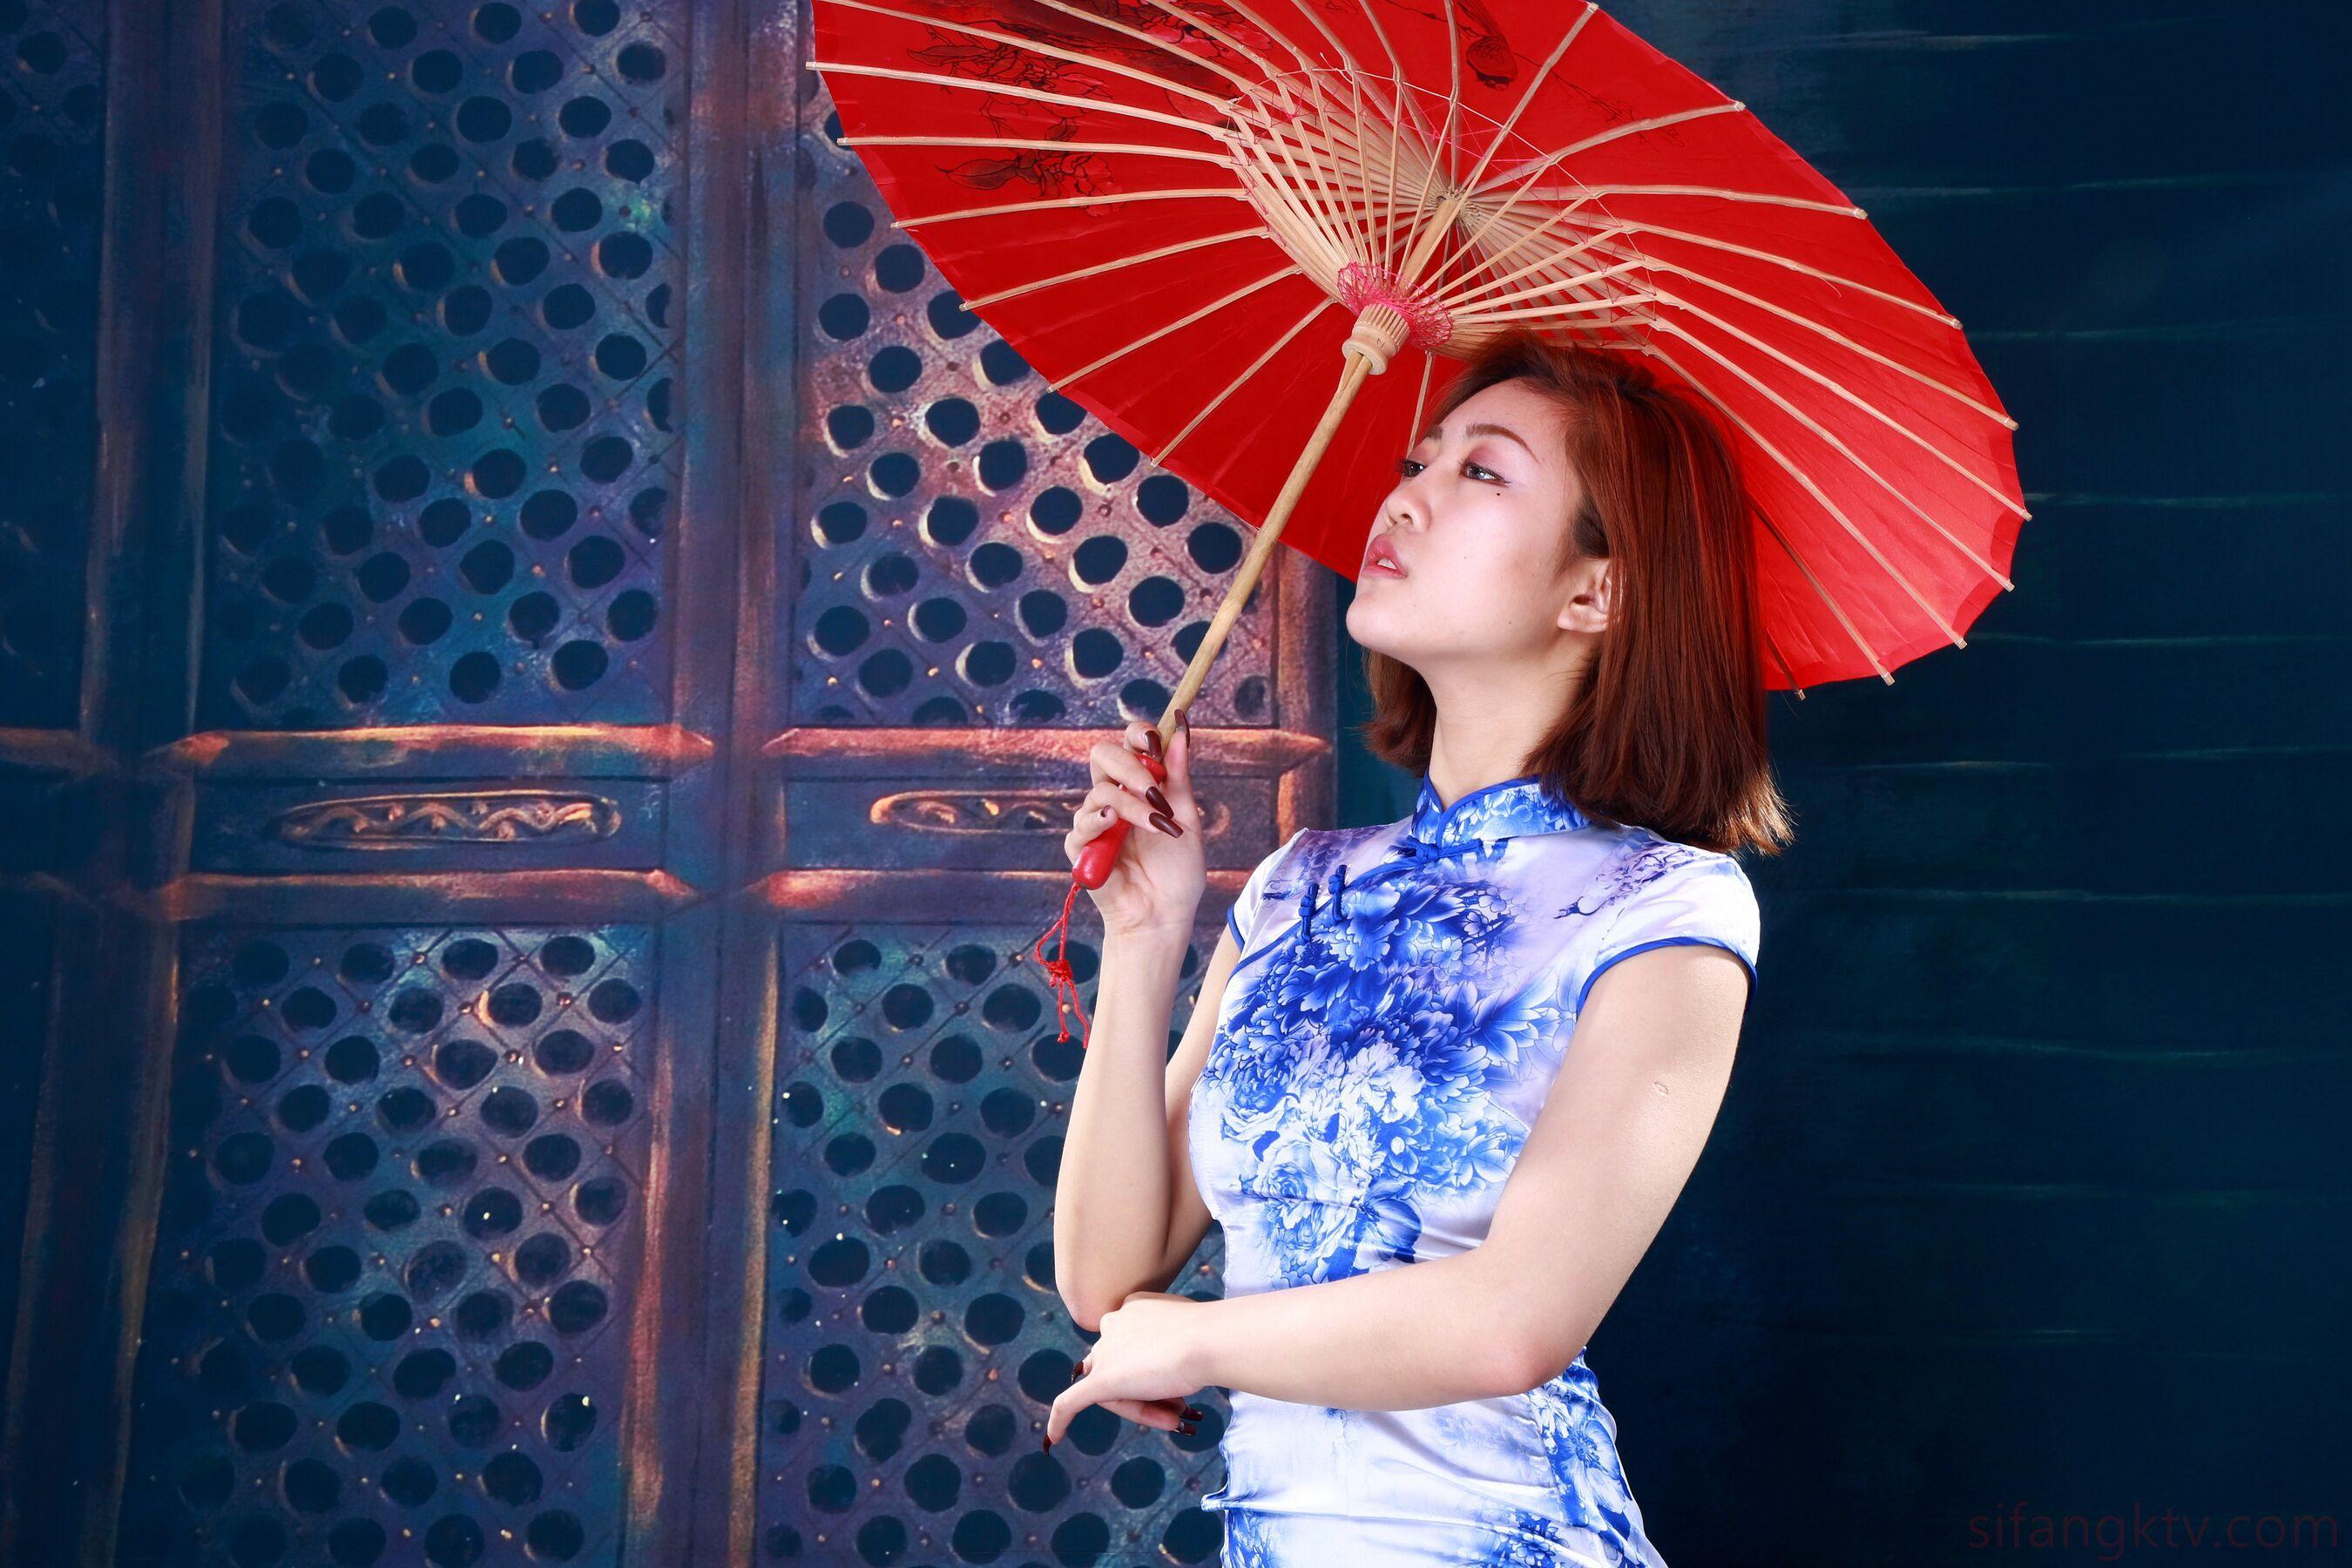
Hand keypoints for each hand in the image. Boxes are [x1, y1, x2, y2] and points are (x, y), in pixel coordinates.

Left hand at [1044, 1291, 1209, 1449]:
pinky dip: (1060, 1420)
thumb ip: (1172, 1346)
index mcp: (1131, 1308)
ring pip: (1114, 1390)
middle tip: (1182, 1408)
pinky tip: (1053, 1439)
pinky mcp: (1100, 1381)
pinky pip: (1070, 1403)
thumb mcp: (1189, 1333)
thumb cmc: (1206, 1337)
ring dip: (1142, 1408)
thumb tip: (1173, 1367)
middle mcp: (1113, 1326)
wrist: (1207, 1340)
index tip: (1182, 1388)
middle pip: (1121, 1369)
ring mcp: (1106, 1353)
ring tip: (1176, 1419)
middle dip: (1151, 1393)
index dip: (1156, 1375)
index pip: (1131, 1348)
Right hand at [1062, 712, 1205, 940]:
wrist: (1165, 914)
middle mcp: (1114, 798)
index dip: (1138, 735)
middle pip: (1102, 756)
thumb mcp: (1186, 819)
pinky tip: (1112, 824)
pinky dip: (1097, 821)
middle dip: (1130, 765)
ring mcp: (1096, 822)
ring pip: (1099, 792)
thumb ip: (1179, 778)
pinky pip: (1081, 825)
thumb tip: (1180, 732)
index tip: (1155, 742)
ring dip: (1131, 805)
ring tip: (1157, 826)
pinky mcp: (1082, 848)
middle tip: (1155, 791)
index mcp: (1139, 787)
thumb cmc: (1178, 871)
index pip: (1128, 746)